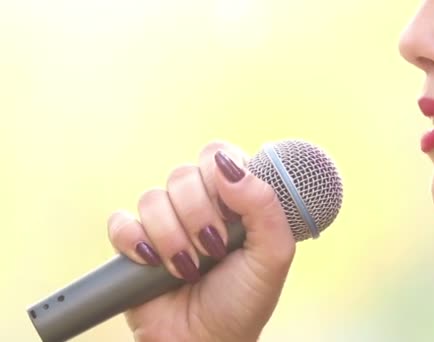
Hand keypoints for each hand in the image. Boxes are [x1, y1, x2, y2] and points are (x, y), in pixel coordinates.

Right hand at [107, 141, 295, 341]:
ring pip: (153, 197)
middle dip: (199, 215)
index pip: (219, 155)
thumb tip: (228, 165)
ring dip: (172, 238)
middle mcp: (198, 204)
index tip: (232, 214)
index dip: (222, 178)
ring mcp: (164, 222)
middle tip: (214, 249)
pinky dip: (135, 242)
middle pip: (183, 174)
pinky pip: (120, 221)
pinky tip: (153, 265)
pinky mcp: (133, 243)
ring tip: (188, 269)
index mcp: (233, 200)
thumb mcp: (273, 254)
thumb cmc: (244, 301)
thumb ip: (264, 204)